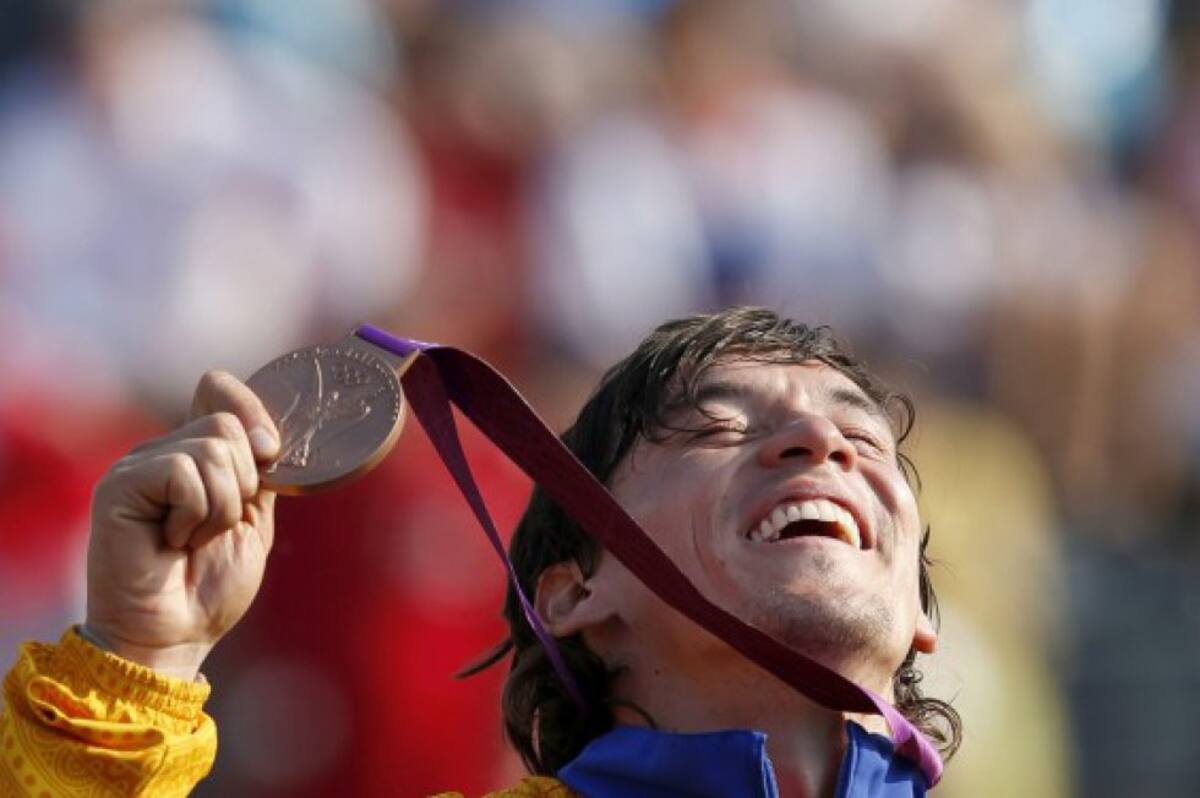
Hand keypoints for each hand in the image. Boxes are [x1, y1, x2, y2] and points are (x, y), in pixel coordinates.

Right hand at [85, 371, 280, 680]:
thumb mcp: (253, 520)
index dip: (254, 412)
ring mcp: (137, 466)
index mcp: (192, 453)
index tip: (271, 454)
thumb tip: (266, 435)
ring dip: (222, 508)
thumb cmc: (210, 586)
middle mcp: (162, 451)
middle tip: (216, 527)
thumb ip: (260, 473)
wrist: (176, 635)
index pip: (219, 388)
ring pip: (214, 449)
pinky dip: (195, 515)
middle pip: (228, 424)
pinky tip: (171, 542)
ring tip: (192, 539)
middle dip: (245, 484)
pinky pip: (185, 473)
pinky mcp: (119, 485)